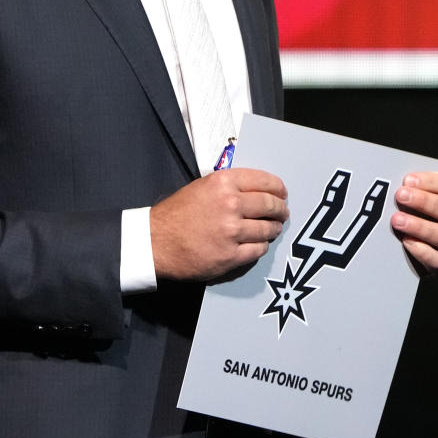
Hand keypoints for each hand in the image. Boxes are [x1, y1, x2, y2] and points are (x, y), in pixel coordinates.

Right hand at [151, 169, 288, 282]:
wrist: (155, 242)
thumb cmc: (176, 214)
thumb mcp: (202, 187)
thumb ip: (229, 187)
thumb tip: (257, 191)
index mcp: (223, 183)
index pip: (264, 181)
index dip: (278, 188)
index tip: (282, 193)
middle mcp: (230, 204)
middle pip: (270, 205)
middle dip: (280, 209)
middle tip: (282, 212)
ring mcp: (232, 231)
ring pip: (268, 229)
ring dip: (273, 229)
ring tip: (272, 229)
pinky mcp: (230, 256)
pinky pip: (258, 250)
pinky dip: (261, 246)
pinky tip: (258, 243)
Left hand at [391, 170, 437, 273]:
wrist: (411, 238)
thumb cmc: (414, 206)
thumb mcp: (416, 190)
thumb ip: (412, 184)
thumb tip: (391, 175)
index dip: (431, 182)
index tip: (408, 180)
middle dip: (424, 202)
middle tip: (401, 196)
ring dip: (420, 227)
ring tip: (397, 220)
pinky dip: (422, 251)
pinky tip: (406, 241)